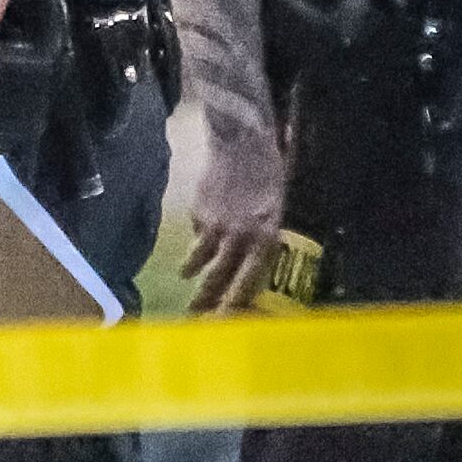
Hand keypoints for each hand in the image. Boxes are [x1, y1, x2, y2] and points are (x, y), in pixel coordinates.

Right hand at [179, 134, 287, 312]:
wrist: (242, 142)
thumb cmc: (268, 173)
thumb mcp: (276, 208)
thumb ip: (263, 236)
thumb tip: (248, 260)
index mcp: (264, 238)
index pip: (247, 281)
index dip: (235, 304)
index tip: (225, 320)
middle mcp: (239, 237)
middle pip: (217, 278)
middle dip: (205, 299)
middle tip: (195, 314)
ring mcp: (215, 226)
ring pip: (198, 260)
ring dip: (191, 271)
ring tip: (185, 277)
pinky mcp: (198, 212)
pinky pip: (196, 232)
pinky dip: (197, 235)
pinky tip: (199, 232)